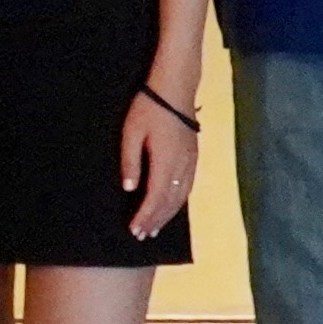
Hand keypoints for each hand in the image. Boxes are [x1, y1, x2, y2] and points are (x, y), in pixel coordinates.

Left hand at [121, 82, 199, 237]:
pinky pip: (188, 187)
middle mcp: (181, 166)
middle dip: (155, 220)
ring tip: (155, 227)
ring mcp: (190, 161)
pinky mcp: (194, 156)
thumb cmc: (149, 107)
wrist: (175, 87)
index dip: (145, 216)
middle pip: (169, 202)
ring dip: (167, 214)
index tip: (134, 230)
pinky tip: (172, 206)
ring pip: (181, 196)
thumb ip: (130, 162)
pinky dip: (178, 202)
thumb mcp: (131, 132)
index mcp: (165, 161)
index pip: (155, 197)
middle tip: (142, 236)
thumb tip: (128, 189)